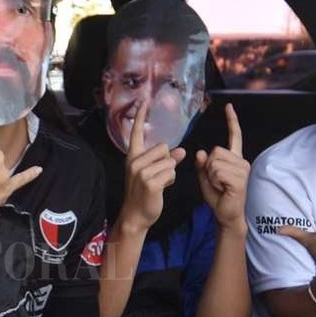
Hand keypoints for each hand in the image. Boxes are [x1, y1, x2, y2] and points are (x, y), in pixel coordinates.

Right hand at [116, 96, 185, 235]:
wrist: (136, 215)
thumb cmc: (144, 194)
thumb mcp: (152, 174)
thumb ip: (165, 160)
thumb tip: (182, 151)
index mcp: (133, 156)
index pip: (137, 133)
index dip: (140, 117)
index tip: (143, 100)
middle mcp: (135, 161)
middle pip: (164, 148)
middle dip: (167, 161)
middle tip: (158, 177)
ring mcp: (141, 171)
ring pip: (170, 161)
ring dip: (170, 173)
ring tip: (159, 184)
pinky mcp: (150, 181)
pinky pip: (171, 172)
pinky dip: (170, 181)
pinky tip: (161, 188)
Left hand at [196, 105, 248, 230]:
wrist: (226, 215)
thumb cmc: (218, 197)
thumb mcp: (205, 177)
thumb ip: (203, 164)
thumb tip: (201, 153)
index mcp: (234, 158)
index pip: (234, 136)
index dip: (231, 121)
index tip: (228, 106)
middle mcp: (241, 161)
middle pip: (215, 151)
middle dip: (208, 166)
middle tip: (216, 181)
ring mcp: (242, 169)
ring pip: (214, 161)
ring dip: (211, 175)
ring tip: (220, 186)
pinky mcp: (240, 179)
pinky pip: (217, 171)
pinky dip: (214, 181)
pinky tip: (222, 189)